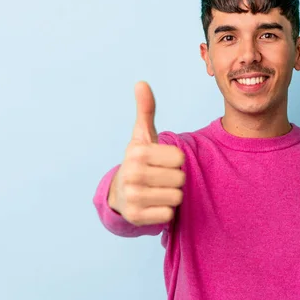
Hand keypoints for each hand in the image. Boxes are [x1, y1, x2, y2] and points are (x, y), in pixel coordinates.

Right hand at [109, 81, 185, 225]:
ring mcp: (132, 197)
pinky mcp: (136, 217)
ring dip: (171, 195)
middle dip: (174, 179)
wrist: (119, 194)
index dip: (175, 161)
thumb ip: (146, 110)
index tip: (161, 162)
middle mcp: (132, 174)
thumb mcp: (142, 136)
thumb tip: (142, 82)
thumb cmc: (139, 161)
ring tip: (157, 190)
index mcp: (137, 152)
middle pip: (180, 178)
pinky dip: (165, 211)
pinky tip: (153, 204)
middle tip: (159, 178)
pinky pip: (169, 214)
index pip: (180, 158)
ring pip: (176, 197)